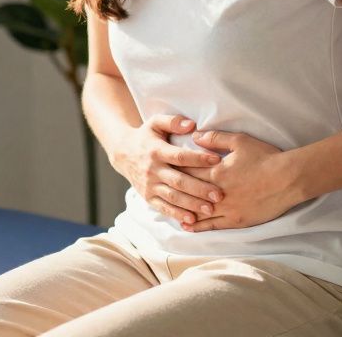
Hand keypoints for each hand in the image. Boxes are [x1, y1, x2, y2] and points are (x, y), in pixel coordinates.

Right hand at [110, 114, 225, 226]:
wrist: (123, 153)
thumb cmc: (145, 136)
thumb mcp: (155, 123)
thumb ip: (173, 121)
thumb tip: (192, 125)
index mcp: (156, 151)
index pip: (179, 156)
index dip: (198, 158)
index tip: (217, 160)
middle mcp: (152, 170)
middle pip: (178, 181)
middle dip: (199, 188)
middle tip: (219, 194)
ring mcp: (149, 185)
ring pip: (173, 197)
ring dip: (192, 204)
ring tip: (210, 209)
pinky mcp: (148, 197)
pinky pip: (163, 207)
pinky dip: (177, 215)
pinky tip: (192, 220)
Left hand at [175, 129, 302, 231]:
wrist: (289, 179)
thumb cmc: (265, 157)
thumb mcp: (240, 141)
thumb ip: (215, 138)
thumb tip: (195, 137)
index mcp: (216, 172)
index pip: (188, 172)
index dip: (174, 172)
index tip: (163, 170)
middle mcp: (217, 192)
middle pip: (189, 193)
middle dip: (174, 191)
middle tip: (160, 190)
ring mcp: (227, 209)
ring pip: (198, 212)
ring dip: (183, 211)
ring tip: (169, 211)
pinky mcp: (237, 220)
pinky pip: (213, 225)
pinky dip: (199, 226)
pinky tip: (189, 226)